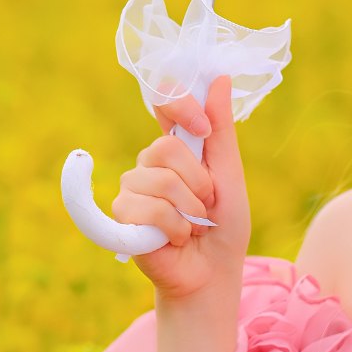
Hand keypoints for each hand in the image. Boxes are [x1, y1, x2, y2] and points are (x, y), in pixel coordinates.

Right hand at [113, 74, 250, 307]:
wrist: (212, 274)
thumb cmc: (223, 227)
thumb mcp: (229, 175)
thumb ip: (221, 131)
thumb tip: (219, 78)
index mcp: (176, 148)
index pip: (164, 102)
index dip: (179, 104)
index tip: (202, 127)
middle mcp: (149, 164)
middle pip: (164, 148)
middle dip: (197, 182)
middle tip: (206, 207)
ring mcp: (132, 190)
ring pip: (158, 181)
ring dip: (189, 211)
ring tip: (192, 228)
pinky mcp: (121, 217)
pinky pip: (147, 208)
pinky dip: (173, 228)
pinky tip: (176, 239)